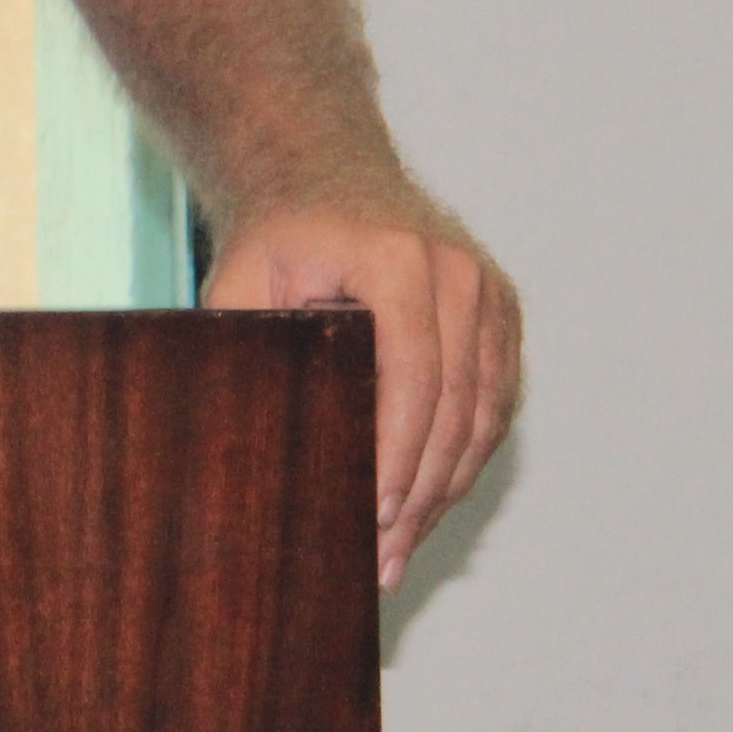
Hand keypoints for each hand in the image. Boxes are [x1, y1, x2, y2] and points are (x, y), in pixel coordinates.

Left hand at [204, 204, 520, 591]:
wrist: (326, 172)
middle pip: (454, 409)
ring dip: (445, 491)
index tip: (374, 515)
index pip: (413, 377)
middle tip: (383, 559)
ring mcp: (491, 294)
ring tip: (400, 551)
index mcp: (400, 259)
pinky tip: (427, 507)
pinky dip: (464, 461)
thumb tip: (230, 439)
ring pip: (483, 417)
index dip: (397, 454)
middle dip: (419, 493)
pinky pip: (495, 406)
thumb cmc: (278, 234)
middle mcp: (460, 273)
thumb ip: (243, 347)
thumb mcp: (241, 277)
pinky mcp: (503, 317)